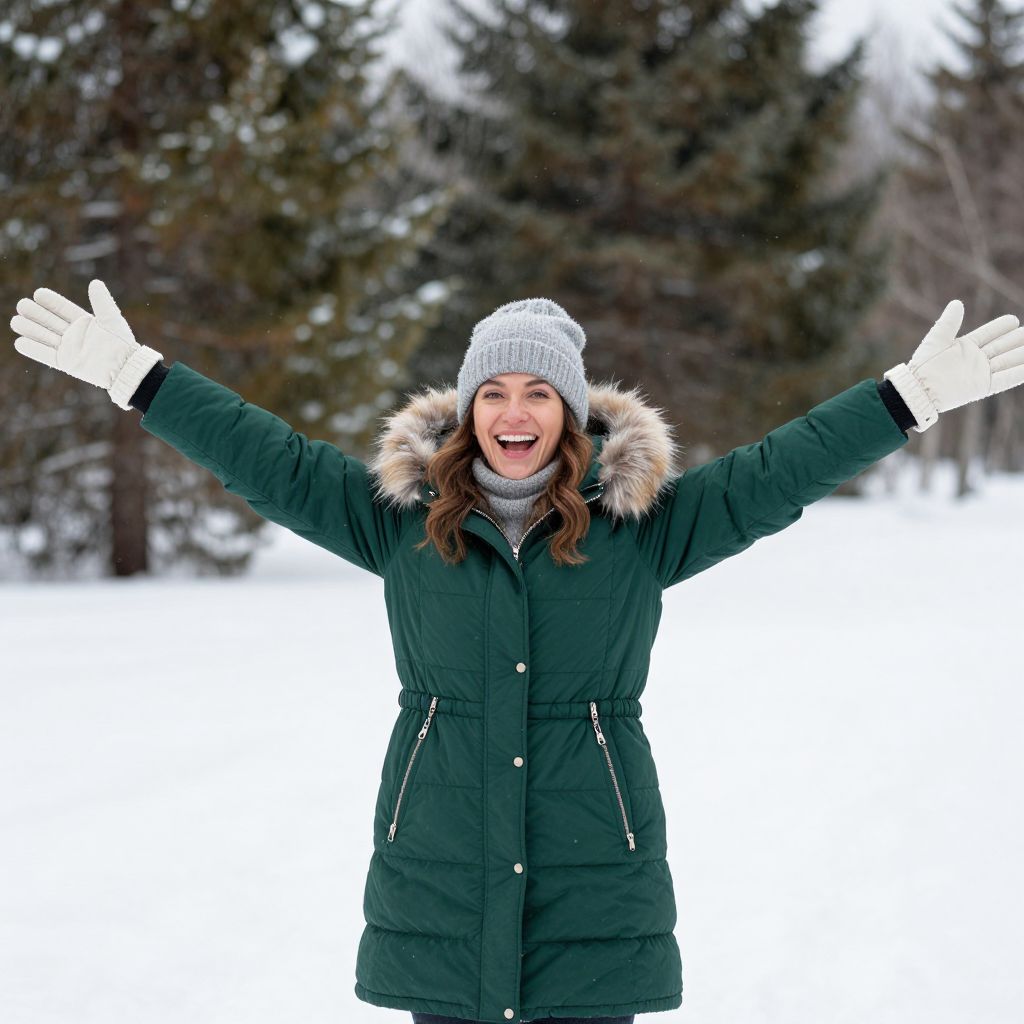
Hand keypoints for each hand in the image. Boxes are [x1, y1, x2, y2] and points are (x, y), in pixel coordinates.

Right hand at [10, 279, 162, 409]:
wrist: (125, 367)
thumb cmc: (121, 343)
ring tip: (16, 321)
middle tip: (22, 305)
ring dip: (30, 329)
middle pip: (49, 321)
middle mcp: (73, 334)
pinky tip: (19, 342)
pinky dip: (33, 350)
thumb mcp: (112, 320)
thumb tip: (95, 282)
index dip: (51, 301)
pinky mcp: (66, 363)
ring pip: (44, 336)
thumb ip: (102, 302)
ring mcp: (68, 348)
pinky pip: (46, 356)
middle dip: (35, 314)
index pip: (62, 309)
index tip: (38, 293)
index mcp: (83, 322)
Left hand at [884, 300, 1023, 431]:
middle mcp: (976, 360)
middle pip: (1002, 347)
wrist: (919, 389)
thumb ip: (948, 322)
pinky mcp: (983, 387)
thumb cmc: (924, 365)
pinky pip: (1006, 379)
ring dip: (1021, 354)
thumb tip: (957, 303)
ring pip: (1008, 361)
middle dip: (1017, 339)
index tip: (1013, 320)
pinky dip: (1019, 372)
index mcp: (965, 347)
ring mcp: (981, 373)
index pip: (988, 334)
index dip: (1000, 327)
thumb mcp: (936, 340)